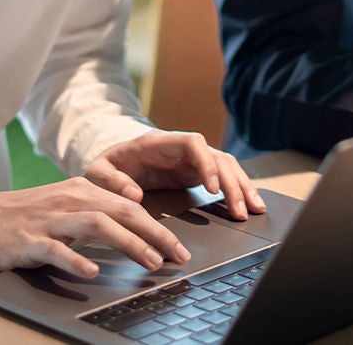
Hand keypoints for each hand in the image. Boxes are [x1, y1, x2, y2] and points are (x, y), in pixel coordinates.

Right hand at [0, 176, 190, 277]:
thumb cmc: (30, 216)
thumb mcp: (68, 207)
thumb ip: (100, 211)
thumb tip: (137, 223)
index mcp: (83, 190)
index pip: (129, 206)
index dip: (158, 226)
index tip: (178, 247)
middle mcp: (71, 200)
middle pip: (121, 212)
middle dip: (155, 234)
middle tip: (177, 256)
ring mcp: (50, 219)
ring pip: (96, 225)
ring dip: (127, 243)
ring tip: (149, 261)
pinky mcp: (29, 239)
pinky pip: (56, 249)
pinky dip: (75, 260)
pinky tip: (91, 272)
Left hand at [85, 130, 266, 219]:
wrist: (115, 159)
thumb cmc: (109, 164)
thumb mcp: (98, 171)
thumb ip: (112, 180)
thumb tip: (133, 194)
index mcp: (160, 142)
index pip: (193, 143)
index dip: (206, 163)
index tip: (211, 188)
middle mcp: (182, 148)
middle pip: (217, 156)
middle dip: (232, 182)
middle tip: (240, 210)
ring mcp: (193, 159)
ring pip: (226, 166)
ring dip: (242, 186)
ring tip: (254, 209)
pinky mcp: (197, 172)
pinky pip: (224, 177)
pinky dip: (238, 189)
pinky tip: (249, 205)